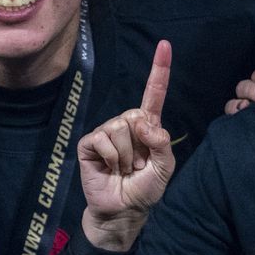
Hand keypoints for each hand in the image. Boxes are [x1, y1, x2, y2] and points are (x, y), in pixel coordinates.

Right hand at [77, 40, 173, 251]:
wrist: (122, 210)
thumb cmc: (145, 188)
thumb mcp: (165, 167)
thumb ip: (162, 142)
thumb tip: (143, 123)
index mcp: (147, 126)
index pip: (154, 94)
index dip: (159, 70)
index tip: (164, 45)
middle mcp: (126, 124)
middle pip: (135, 115)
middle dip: (140, 145)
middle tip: (137, 165)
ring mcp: (106, 132)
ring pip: (120, 128)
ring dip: (125, 156)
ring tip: (123, 169)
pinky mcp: (90, 143)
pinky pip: (103, 139)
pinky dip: (110, 157)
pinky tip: (109, 168)